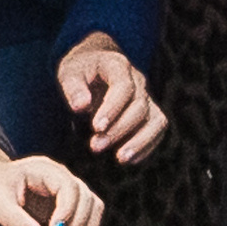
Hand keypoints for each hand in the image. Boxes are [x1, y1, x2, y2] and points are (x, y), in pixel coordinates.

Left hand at [57, 35, 167, 164]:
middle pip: (139, 106)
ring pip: (155, 119)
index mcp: (118, 66)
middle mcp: (138, 80)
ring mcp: (147, 96)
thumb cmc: (80, 71)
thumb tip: (80, 107)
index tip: (96, 127)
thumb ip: (73, 89)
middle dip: (119, 129)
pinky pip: (157, 129)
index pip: (124, 86)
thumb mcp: (69, 74)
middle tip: (95, 147)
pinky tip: (130, 160)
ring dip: (139, 141)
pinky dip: (146, 146)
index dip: (113, 108)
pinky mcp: (150, 112)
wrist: (95, 66)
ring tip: (120, 159)